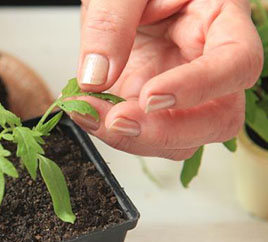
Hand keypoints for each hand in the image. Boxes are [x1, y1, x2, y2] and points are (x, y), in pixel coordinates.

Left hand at [73, 0, 262, 159]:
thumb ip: (110, 23)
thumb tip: (96, 76)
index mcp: (217, 22)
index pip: (236, 64)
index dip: (198, 87)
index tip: (150, 96)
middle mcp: (207, 65)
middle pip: (218, 118)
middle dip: (165, 131)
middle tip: (116, 120)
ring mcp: (180, 92)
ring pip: (181, 139)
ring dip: (134, 139)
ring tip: (89, 113)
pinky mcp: (150, 106)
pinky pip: (143, 134)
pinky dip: (113, 132)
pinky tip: (86, 113)